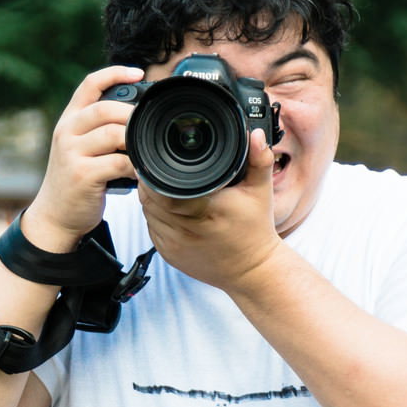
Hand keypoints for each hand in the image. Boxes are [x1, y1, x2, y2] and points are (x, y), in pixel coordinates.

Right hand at [26, 65, 144, 251]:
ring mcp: (72, 153)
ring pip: (113, 134)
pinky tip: (141, 171)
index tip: (139, 73)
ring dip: (135, 140)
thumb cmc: (75, 179)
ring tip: (146, 149)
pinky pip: (117, 162)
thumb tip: (136, 116)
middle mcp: (67, 132)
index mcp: (69, 120)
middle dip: (133, 114)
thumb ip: (98, 129)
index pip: (90, 84)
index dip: (115, 73)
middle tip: (149, 125)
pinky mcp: (82, 175)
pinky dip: (135, 166)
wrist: (55, 214)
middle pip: (106, 108)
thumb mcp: (79, 147)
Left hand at [139, 127, 280, 290]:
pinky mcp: (168, 254)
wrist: (252, 272)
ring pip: (146, 211)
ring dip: (151, 197)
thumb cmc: (255, 230)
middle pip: (148, 195)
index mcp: (200, 209)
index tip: (164, 158)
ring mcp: (172, 244)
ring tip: (166, 185)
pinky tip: (169, 208)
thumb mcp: (260, 192)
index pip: (160, 184)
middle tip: (163, 167)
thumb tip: (257, 134)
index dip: (156, 169)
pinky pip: (151, 228)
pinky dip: (155, 215)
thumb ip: (259, 160)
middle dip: (152, 179)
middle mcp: (182, 228)